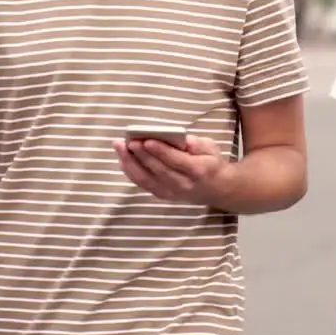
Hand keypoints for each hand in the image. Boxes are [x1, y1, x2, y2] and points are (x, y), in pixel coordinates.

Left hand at [112, 135, 229, 205]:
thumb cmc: (211, 162)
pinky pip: (142, 184)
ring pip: (146, 179)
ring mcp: (171, 193)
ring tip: (119, 147)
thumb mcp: (211, 147)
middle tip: (128, 141)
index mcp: (197, 170)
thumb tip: (179, 138)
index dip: (160, 151)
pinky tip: (122, 158)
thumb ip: (196, 143)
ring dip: (130, 163)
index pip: (176, 161)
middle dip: (141, 155)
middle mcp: (183, 185)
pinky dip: (130, 171)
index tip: (146, 140)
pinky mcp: (162, 195)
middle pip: (158, 170)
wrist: (216, 188)